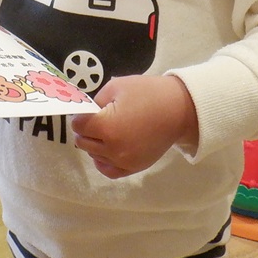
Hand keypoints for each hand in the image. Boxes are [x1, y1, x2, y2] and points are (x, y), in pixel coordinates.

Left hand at [69, 75, 198, 179]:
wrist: (178, 109)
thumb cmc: (147, 93)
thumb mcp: (116, 87)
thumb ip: (96, 101)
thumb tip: (85, 113)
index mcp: (106, 126)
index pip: (78, 125)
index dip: (81, 115)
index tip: (89, 110)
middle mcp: (112, 148)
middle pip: (83, 142)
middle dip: (85, 129)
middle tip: (97, 118)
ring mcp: (123, 161)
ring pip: (94, 155)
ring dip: (94, 144)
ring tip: (106, 130)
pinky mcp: (134, 167)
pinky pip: (109, 170)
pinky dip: (103, 161)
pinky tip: (107, 149)